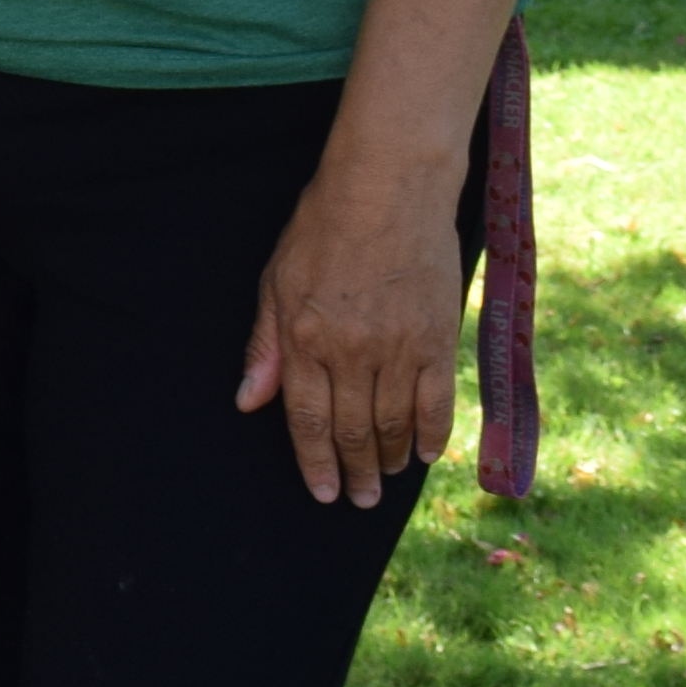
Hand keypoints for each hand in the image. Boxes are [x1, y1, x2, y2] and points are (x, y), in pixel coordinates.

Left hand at [236, 156, 460, 505]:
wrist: (389, 186)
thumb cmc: (323, 227)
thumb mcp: (275, 281)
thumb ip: (265, 347)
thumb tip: (247, 402)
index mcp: (304, 339)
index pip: (305, 419)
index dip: (313, 461)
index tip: (321, 492)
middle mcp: (350, 351)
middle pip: (352, 430)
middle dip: (353, 471)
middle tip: (357, 500)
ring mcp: (398, 347)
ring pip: (393, 423)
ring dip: (389, 460)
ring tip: (384, 481)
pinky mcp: (438, 337)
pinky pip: (437, 401)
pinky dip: (432, 434)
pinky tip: (425, 455)